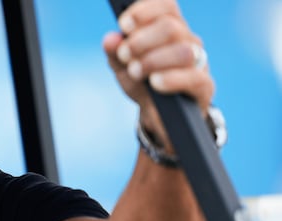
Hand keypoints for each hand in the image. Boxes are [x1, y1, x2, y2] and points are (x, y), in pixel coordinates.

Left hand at [103, 0, 214, 144]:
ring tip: (135, 71)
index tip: (124, 24)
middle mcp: (188, 40)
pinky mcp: (204, 86)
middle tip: (124, 55)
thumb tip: (110, 39)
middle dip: (141, 41)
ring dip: (153, 60)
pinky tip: (155, 83)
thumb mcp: (123, 68)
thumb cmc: (142, 84)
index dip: (144, 11)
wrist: (156, 116)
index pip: (166, 6)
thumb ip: (116, 53)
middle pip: (171, 27)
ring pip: (183, 51)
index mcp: (170, 29)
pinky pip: (194, 77)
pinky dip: (171, 78)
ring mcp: (198, 62)